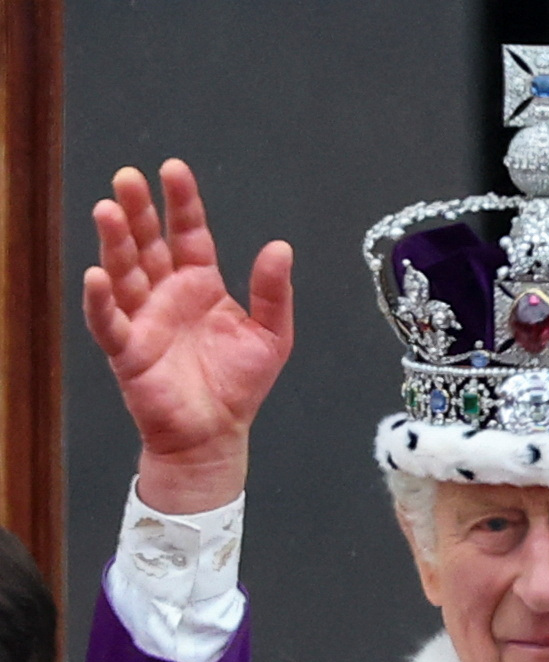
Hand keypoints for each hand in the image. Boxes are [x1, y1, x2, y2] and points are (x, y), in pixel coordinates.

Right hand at [82, 159, 293, 513]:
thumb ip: (273, 292)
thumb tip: (280, 247)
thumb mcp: (272, 335)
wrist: (217, 434)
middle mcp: (167, 294)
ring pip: (124, 272)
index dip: (182, 203)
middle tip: (127, 177)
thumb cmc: (239, 386)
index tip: (173, 170)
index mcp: (201, 284)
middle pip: (148, 244)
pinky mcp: (128, 351)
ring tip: (107, 210)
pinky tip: (97, 275)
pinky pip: (110, 322)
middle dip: (138, 210)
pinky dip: (101, 300)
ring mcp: (144, 319)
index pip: (188, 234)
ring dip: (114, 243)